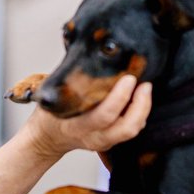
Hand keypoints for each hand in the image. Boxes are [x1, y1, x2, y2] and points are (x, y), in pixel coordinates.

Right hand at [25, 76, 150, 159]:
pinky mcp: (112, 141)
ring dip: (143, 108)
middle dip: (141, 104)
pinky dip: (140, 113)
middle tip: (144, 83)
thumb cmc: (51, 112)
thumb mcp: (54, 97)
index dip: (120, 97)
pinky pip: (132, 129)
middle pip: (126, 128)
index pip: (104, 116)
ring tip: (145, 87)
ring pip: (133, 130)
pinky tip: (139, 97)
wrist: (48, 138)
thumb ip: (72, 81)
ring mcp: (104, 142)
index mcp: (76, 127)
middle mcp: (93, 138)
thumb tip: (90, 50)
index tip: (129, 78)